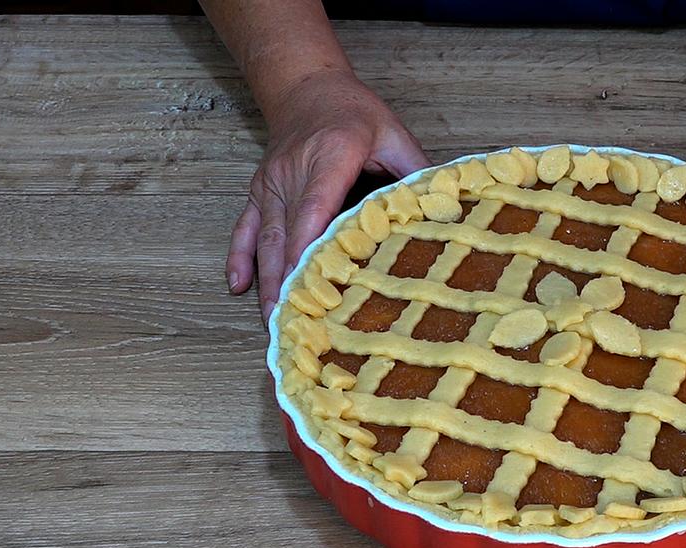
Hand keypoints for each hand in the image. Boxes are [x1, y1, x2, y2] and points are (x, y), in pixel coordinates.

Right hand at [227, 69, 429, 321]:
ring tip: (273, 319)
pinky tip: (237, 286)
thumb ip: (416, 171)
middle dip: (288, 279)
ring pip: (265, 237)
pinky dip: (239, 257)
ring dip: (267, 279)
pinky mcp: (260, 190)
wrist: (308, 86)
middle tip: (295, 322)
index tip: (311, 283)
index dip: (309, 247)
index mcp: (331, 155)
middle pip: (286, 232)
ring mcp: (272, 183)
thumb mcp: (394, 134)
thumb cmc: (355, 112)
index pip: (316, 208)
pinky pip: (245, 227)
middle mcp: (294, 171)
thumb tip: (447, 212)